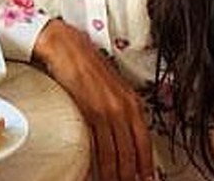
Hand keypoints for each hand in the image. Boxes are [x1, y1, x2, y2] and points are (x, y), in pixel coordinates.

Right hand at [33, 20, 153, 180]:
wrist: (66, 47)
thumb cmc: (83, 64)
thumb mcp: (109, 89)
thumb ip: (117, 109)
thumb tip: (116, 132)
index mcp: (134, 103)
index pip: (145, 142)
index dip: (147, 165)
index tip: (146, 179)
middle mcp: (127, 107)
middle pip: (134, 152)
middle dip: (133, 175)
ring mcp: (112, 110)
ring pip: (120, 153)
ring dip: (117, 175)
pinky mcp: (94, 111)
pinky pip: (102, 146)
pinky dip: (102, 165)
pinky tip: (100, 174)